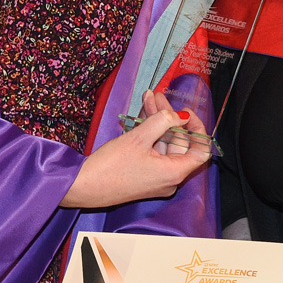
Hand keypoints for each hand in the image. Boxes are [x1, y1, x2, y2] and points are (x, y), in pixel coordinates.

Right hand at [60, 95, 210, 208]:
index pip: (200, 150)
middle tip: (158, 96)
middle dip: (169, 116)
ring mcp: (156, 177)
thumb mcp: (138, 138)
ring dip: (157, 121)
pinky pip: (153, 150)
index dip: (197, 129)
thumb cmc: (110, 167)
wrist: (82, 186)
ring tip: (149, 98)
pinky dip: (149, 133)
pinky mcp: (143, 174)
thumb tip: (180, 115)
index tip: (186, 112)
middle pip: (179, 143)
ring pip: (164, 144)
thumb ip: (162, 121)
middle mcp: (169, 178)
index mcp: (174, 173)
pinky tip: (142, 113)